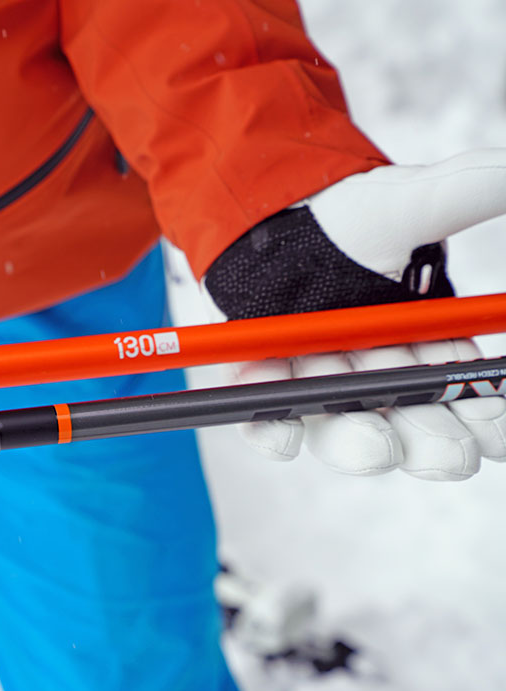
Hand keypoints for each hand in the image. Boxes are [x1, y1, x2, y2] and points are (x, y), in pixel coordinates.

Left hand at [204, 150, 505, 479]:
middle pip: (412, 427)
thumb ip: (473, 189)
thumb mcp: (409, 202)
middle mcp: (374, 377)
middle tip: (449, 453)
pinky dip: (274, 430)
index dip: (486, 419)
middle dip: (433, 444)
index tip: (494, 425)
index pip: (466, 394)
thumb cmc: (344, 215)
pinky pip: (265, 420)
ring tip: (378, 448)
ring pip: (344, 430)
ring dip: (361, 445)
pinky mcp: (255, 385)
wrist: (263, 208)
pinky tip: (286, 433)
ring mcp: (316, 385)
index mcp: (424, 348)